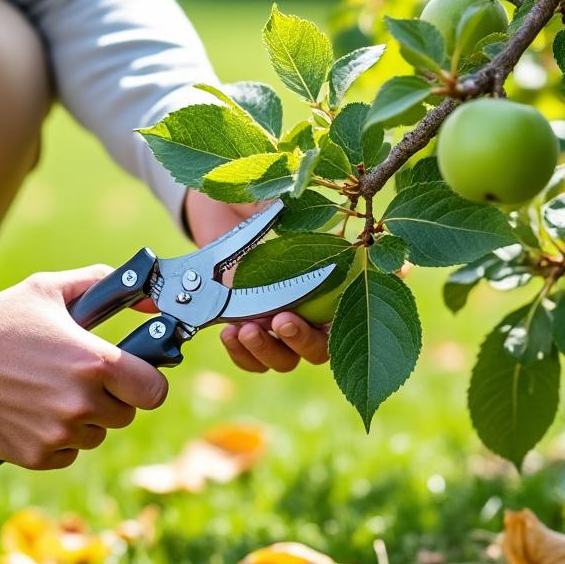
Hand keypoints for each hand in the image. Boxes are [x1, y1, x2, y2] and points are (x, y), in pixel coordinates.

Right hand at [0, 266, 168, 469]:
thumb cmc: (0, 322)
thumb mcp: (49, 289)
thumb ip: (104, 284)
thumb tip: (151, 297)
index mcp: (94, 363)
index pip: (154, 391)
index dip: (145, 381)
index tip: (131, 373)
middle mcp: (81, 403)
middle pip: (126, 414)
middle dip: (111, 397)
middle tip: (80, 378)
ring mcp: (59, 434)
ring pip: (96, 434)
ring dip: (83, 419)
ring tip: (49, 392)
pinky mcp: (37, 456)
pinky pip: (68, 454)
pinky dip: (58, 439)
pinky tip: (34, 412)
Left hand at [183, 191, 330, 373]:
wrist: (216, 212)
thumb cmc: (254, 204)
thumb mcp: (272, 202)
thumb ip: (294, 211)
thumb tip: (315, 216)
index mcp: (329, 284)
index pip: (348, 316)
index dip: (345, 321)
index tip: (322, 304)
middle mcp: (308, 313)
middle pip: (319, 349)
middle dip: (302, 340)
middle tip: (282, 320)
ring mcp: (276, 328)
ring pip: (285, 360)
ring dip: (268, 350)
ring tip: (245, 329)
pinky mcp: (247, 335)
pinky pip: (252, 362)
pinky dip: (242, 354)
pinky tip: (229, 334)